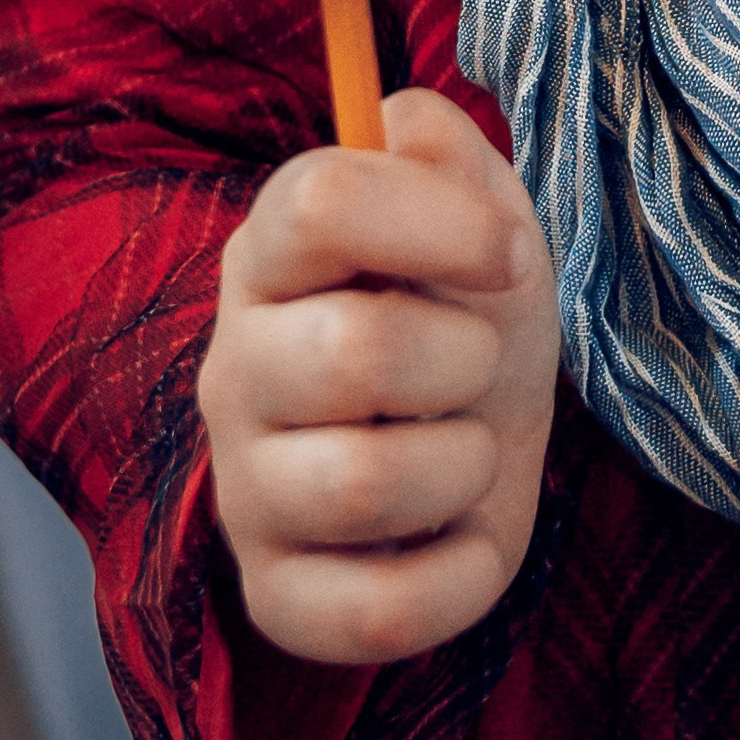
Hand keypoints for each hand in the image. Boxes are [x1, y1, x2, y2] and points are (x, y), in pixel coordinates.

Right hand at [199, 89, 557, 665]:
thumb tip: (399, 127)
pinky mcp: (280, 595)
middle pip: (356, 353)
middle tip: (477, 360)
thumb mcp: (476, 209)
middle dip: (466, 356)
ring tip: (464, 445)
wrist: (475, 432)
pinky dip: (456, 576)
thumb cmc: (465, 306)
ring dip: (465, 461)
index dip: (440, 223)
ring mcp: (246, 490)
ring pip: (363, 484)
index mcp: (273, 253)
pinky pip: (373, 612)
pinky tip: (460, 535)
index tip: (504, 254)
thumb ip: (440, 146)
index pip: (321, 200)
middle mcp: (235, 369)